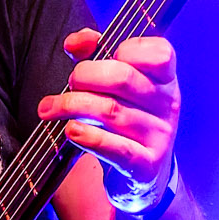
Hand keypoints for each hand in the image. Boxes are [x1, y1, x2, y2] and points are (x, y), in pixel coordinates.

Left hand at [39, 28, 180, 212]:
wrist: (143, 177)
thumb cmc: (126, 120)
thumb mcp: (119, 86)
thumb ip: (97, 54)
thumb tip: (74, 42)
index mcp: (166, 80)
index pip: (160, 53)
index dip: (127, 48)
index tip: (100, 56)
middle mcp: (168, 106)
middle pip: (124, 78)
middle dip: (85, 75)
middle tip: (70, 83)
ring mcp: (159, 137)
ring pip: (111, 112)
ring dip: (72, 106)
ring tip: (50, 108)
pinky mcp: (145, 166)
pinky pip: (114, 147)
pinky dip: (87, 137)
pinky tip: (70, 131)